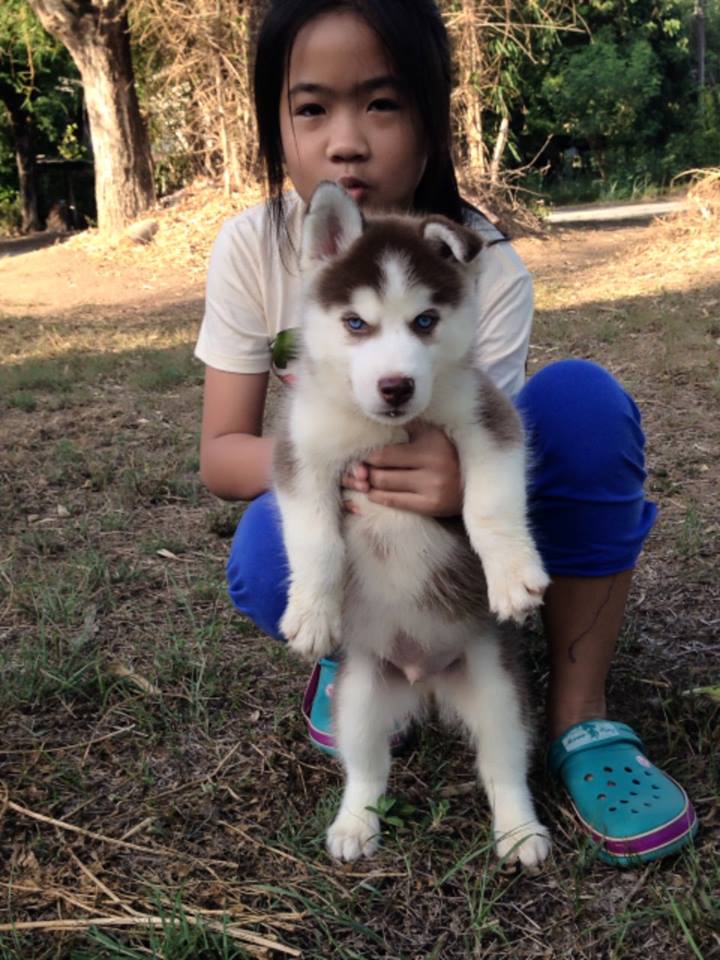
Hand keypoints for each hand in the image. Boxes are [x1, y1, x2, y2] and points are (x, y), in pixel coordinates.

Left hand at [341, 421, 461, 516]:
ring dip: (366, 482)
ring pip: (382, 482)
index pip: (388, 440)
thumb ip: (408, 426)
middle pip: (380, 461)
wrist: (477, 485)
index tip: (357, 450)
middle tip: (355, 466)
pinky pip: (392, 500)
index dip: (368, 448)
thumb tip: (374, 418)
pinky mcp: (431, 505)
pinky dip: (376, 495)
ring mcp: (432, 484)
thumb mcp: (433, 434)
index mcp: (432, 437)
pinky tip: (371, 492)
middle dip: (363, 465)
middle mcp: (434, 460)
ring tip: (358, 479)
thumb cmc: (447, 455)